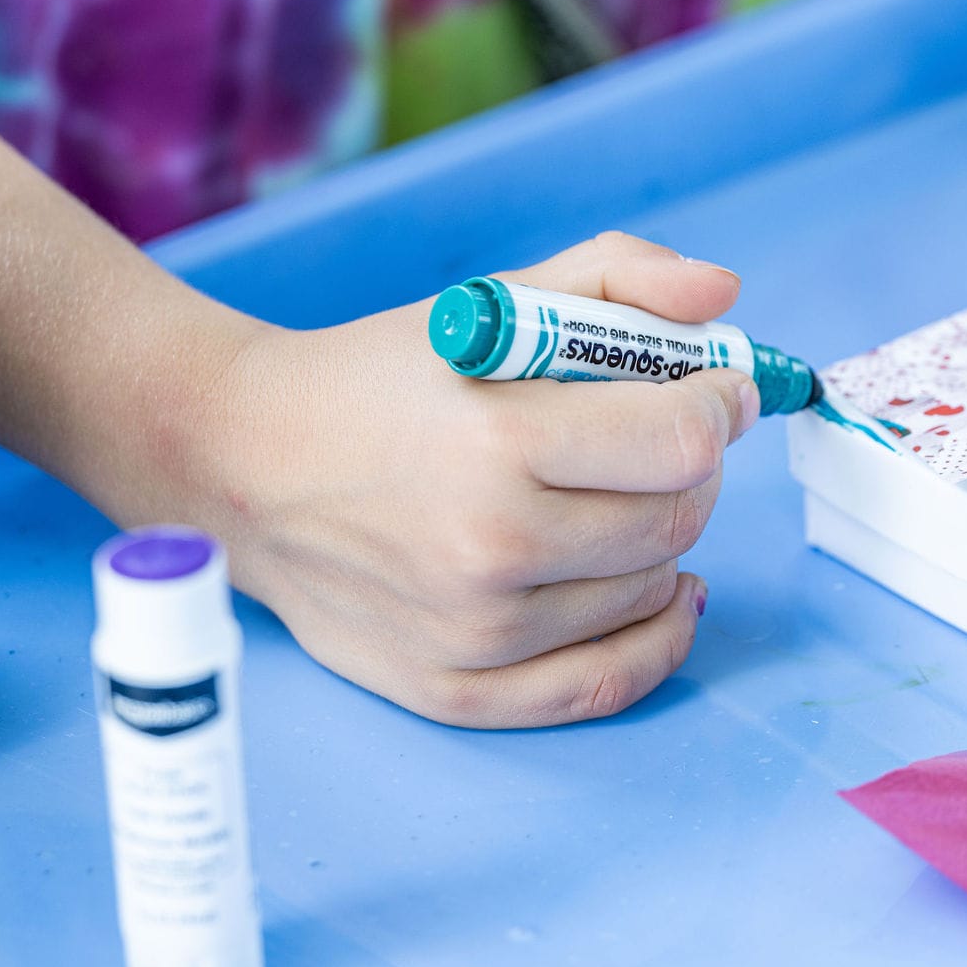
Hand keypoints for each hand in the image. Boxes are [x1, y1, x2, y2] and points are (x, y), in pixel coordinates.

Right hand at [190, 233, 758, 726]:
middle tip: (666, 441)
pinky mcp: (455, 689)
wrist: (243, 461)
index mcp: (498, 439)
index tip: (720, 393)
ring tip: (623, 498)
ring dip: (665, 540)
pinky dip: (657, 639)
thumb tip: (722, 297)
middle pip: (677, 518)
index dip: (723, 407)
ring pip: (651, 591)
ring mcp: (473, 631)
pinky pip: (605, 685)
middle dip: (695, 469)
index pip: (682, 442)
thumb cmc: (378, 378)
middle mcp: (489, 545)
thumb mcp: (495, 301)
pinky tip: (668, 592)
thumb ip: (617, 277)